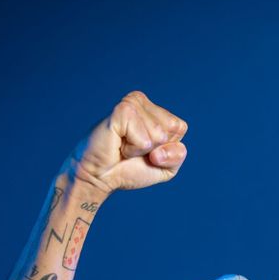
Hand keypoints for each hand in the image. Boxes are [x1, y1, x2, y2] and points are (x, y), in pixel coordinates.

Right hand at [70, 90, 188, 194]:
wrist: (99, 178)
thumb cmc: (129, 169)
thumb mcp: (165, 168)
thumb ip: (177, 155)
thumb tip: (161, 141)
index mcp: (153, 109)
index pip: (180, 127)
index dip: (167, 148)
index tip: (145, 150)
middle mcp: (142, 101)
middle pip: (172, 130)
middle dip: (156, 149)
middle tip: (132, 149)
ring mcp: (131, 103)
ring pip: (160, 134)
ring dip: (142, 150)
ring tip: (124, 147)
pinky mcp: (122, 111)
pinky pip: (146, 139)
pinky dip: (134, 149)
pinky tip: (119, 145)